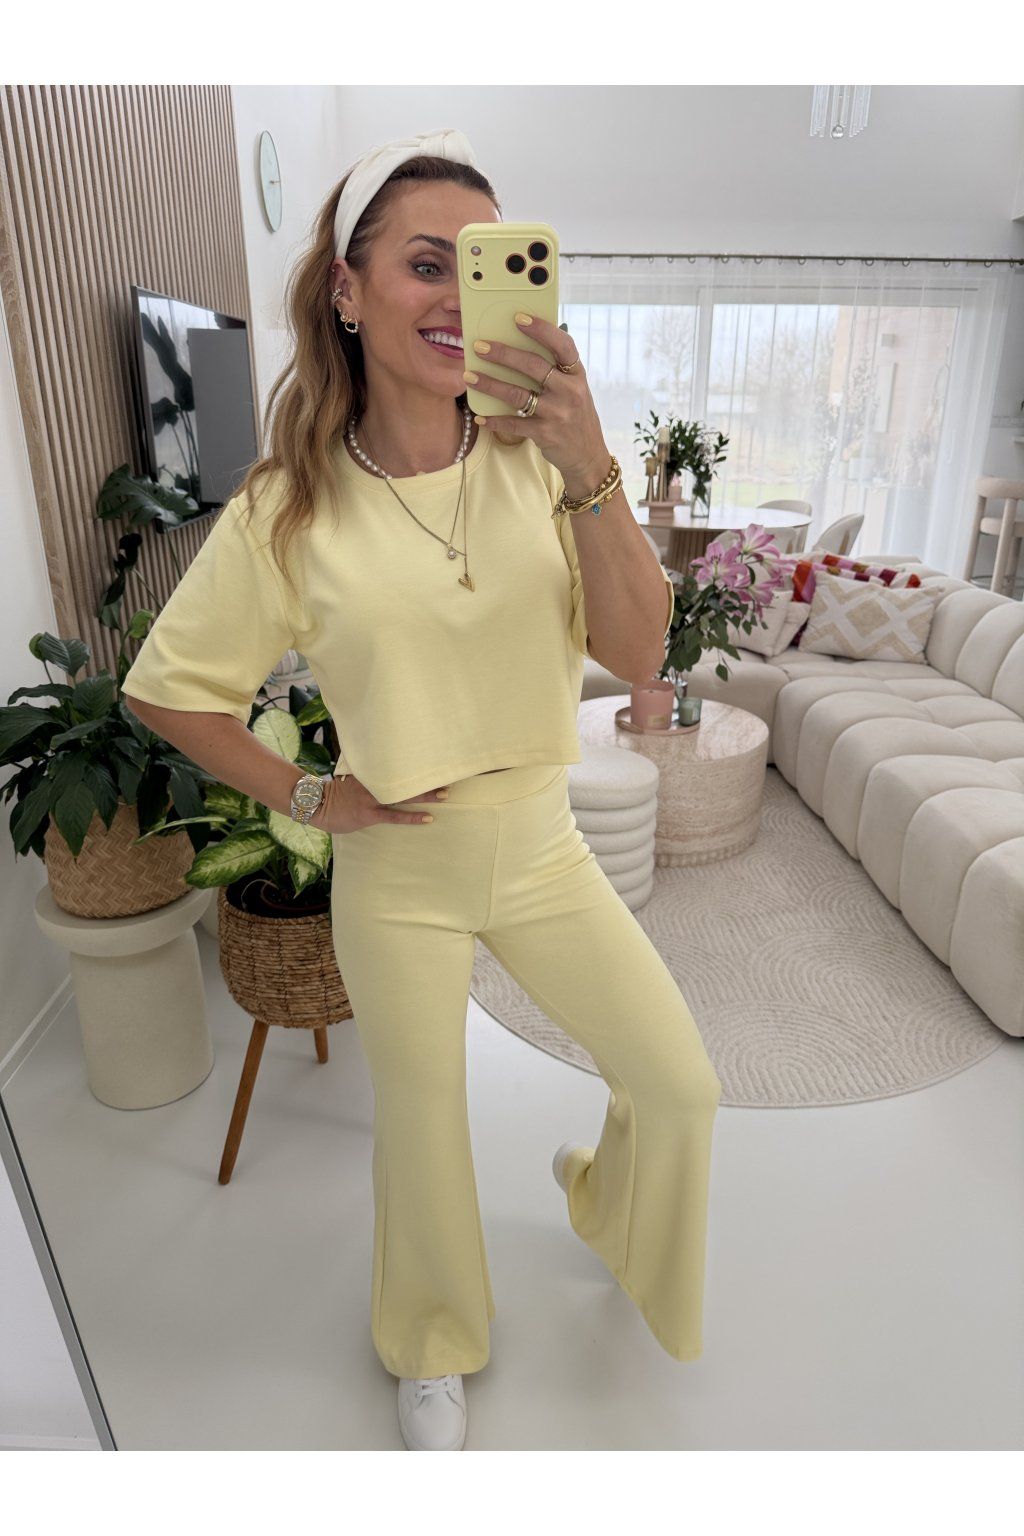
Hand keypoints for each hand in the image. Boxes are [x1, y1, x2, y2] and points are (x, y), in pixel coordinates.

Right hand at [309, 774, 450, 833]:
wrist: (316, 805)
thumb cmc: (334, 794)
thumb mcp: (351, 778)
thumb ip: (368, 774)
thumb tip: (381, 768)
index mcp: (370, 772)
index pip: (397, 764)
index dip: (415, 761)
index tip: (432, 755)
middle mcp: (374, 783)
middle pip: (404, 777)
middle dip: (425, 775)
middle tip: (446, 773)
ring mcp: (372, 798)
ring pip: (403, 795)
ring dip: (425, 794)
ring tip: (444, 793)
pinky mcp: (370, 814)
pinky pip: (395, 816)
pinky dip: (412, 817)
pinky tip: (428, 817)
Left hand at [463, 313, 607, 482]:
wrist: (588, 456)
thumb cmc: (575, 416)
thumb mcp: (574, 390)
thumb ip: (555, 371)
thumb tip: (519, 346)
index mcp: (577, 375)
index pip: (563, 345)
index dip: (541, 329)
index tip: (519, 318)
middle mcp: (570, 391)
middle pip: (533, 365)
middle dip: (503, 354)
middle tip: (479, 346)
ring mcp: (558, 413)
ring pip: (517, 394)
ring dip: (490, 384)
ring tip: (469, 376)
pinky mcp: (545, 434)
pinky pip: (514, 423)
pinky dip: (495, 420)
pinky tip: (480, 416)